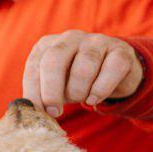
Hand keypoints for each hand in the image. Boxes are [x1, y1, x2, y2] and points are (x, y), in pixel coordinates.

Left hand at [22, 30, 142, 116]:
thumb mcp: (56, 85)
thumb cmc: (76, 81)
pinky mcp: (120, 51)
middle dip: (51, 91)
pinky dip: (101, 89)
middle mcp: (70, 38)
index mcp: (48, 44)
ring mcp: (96, 41)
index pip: (35, 65)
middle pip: (54, 60)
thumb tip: (32, 113)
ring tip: (81, 99)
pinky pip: (111, 70)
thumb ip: (42, 95)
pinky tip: (95, 98)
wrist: (116, 72)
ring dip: (79, 92)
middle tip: (55, 112)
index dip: (34, 90)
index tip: (39, 111)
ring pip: (83, 68)